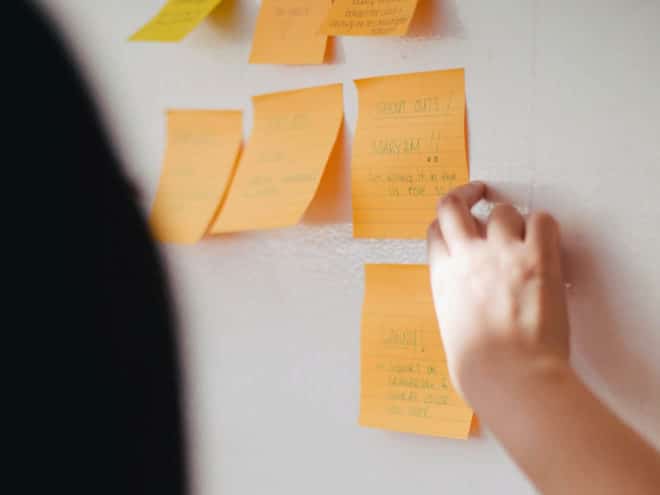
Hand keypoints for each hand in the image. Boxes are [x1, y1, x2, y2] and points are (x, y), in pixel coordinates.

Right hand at [427, 182, 569, 397]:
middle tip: (477, 191)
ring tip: (522, 234)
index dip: (445, 223)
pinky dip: (543, 225)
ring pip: (502, 210)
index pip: (434, 231)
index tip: (455, 222)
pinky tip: (544, 240)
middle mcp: (467, 258)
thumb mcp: (452, 333)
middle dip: (465, 193)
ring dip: (511, 219)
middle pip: (454, 205)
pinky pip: (541, 220)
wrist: (511, 377)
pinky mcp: (537, 258)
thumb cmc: (481, 371)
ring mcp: (502, 254)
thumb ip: (458, 308)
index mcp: (443, 278)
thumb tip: (470, 312)